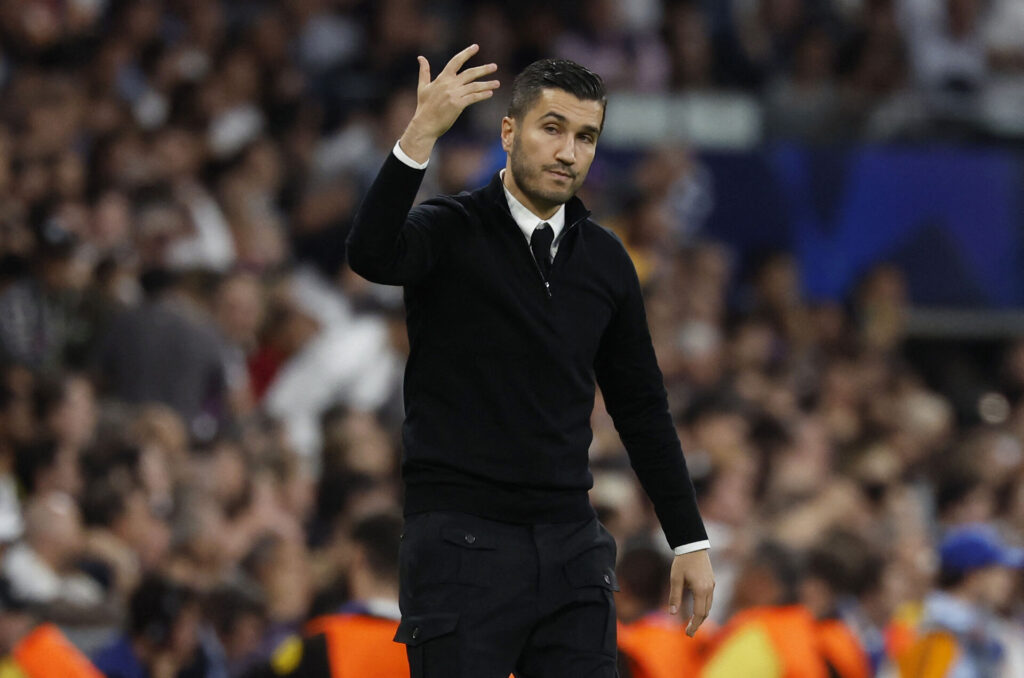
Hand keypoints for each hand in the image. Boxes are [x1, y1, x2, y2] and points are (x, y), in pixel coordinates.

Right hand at [399, 44, 499, 162]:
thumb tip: (420, 57)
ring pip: (474, 86)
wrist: (425, 124)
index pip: (456, 61)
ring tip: (497, 83)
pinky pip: (474, 97)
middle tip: (494, 66)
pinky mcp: (458, 104)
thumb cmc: (424, 107)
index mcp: (442, 78)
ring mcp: (454, 94)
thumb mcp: (422, 87)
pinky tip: (490, 93)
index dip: (466, 53)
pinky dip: (482, 95)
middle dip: (484, 69)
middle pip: (470, 73)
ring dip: (487, 84)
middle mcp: (449, 84)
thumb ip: (424, 71)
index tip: (475, 47)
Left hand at [668, 549, 714, 636]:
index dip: (693, 625)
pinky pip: (709, 599)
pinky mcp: (711, 581)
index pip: (699, 614)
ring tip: (691, 623)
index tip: (687, 634)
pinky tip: (696, 609)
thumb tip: (672, 613)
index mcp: (701, 590)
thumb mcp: (675, 579)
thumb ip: (675, 596)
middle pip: (705, 612)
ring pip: (708, 606)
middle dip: (698, 624)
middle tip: (689, 633)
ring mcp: (712, 585)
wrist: (693, 545)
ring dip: (701, 616)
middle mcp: (709, 589)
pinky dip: (703, 607)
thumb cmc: (682, 561)